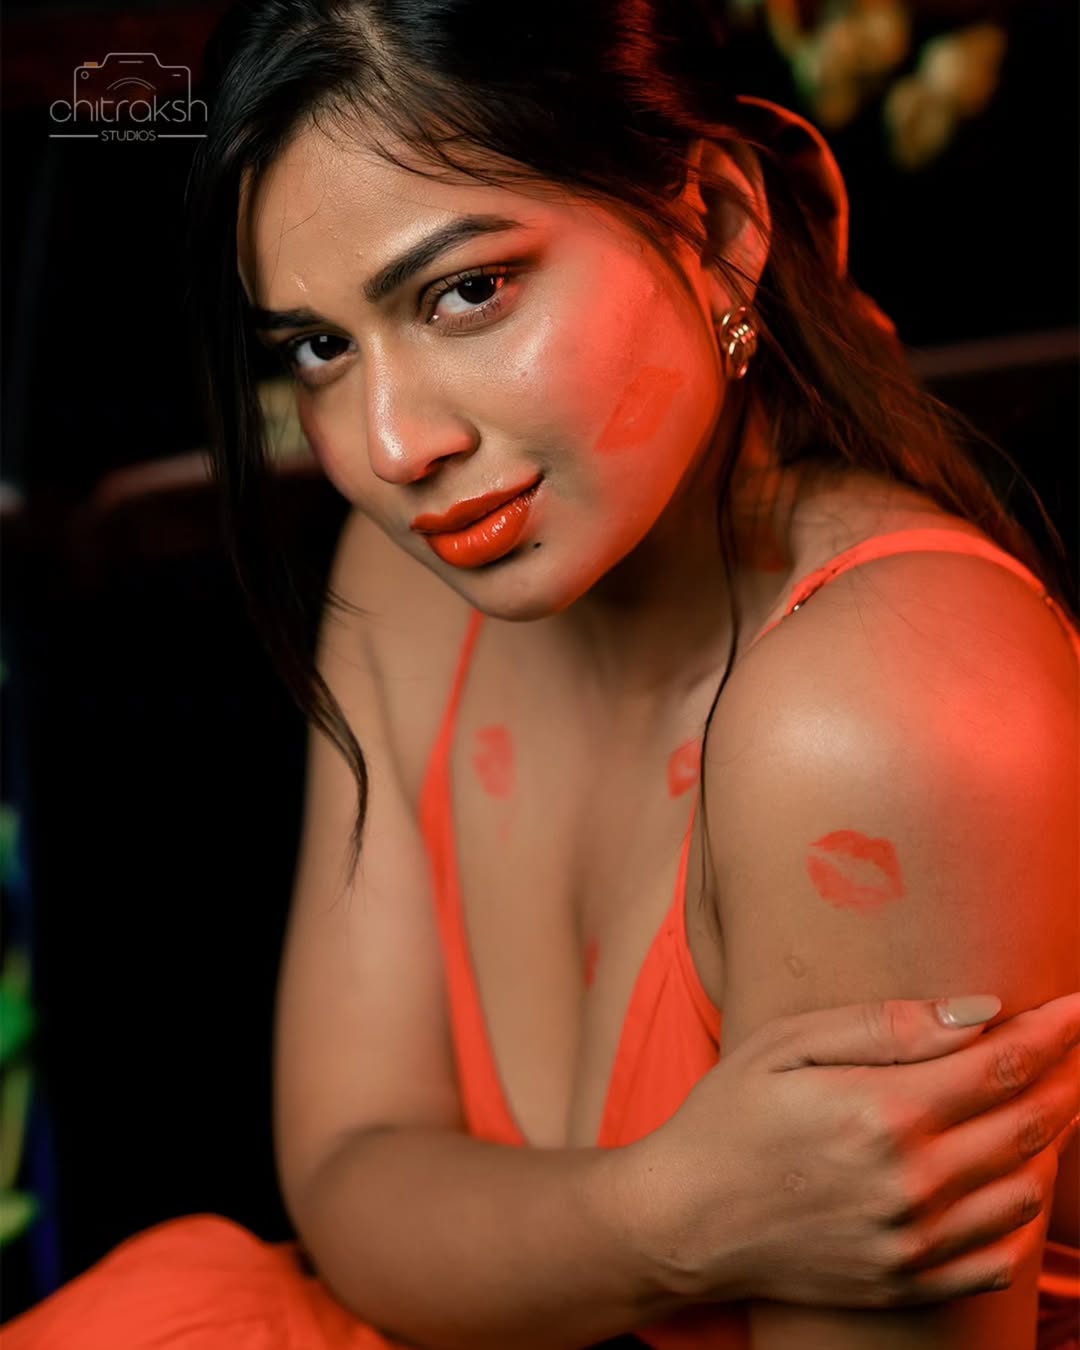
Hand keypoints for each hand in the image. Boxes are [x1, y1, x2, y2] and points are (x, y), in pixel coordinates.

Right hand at [624, 992, 1079, 1308]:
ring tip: (1052, 1104)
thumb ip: (885, 1026)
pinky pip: (997, 1256)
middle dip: (1065, 1079)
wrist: (682, 1221)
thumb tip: (978, 1013)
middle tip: (1076, 1048)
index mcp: (881, 1113)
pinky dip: (1022, 1214)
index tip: (1078, 1007)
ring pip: (1023, 1192)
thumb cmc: (726, 1118)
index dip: (1051, 1034)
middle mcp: (910, 1183)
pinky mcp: (904, 1281)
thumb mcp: (786, 1045)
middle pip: (1026, 1126)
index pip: (999, 1067)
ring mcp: (912, 1241)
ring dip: (1051, 1142)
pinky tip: (1017, 1180)